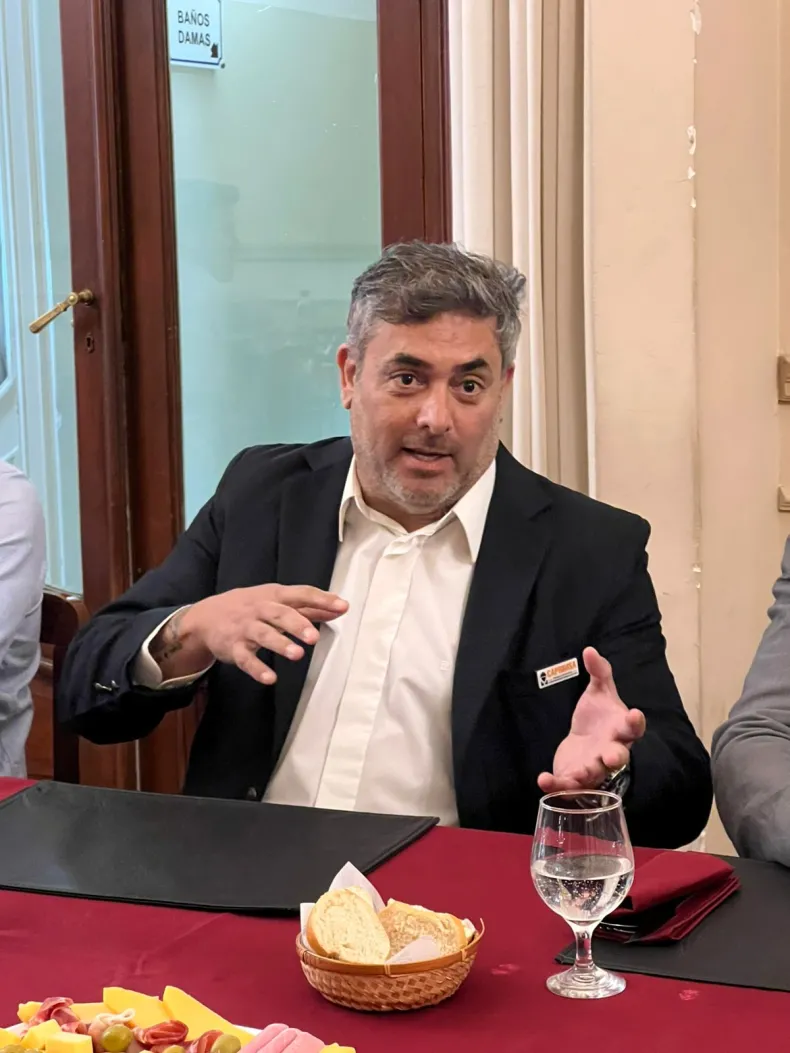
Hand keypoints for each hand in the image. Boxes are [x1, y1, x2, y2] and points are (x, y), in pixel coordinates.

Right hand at [160, 584, 347, 683]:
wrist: (206, 617)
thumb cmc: (249, 607)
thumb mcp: (276, 600)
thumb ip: (308, 606)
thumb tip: (339, 609)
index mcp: (274, 596)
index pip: (300, 594)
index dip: (321, 600)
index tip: (342, 607)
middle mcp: (259, 610)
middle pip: (280, 614)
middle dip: (298, 624)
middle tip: (314, 637)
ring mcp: (245, 629)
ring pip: (263, 635)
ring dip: (280, 644)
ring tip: (297, 655)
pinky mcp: (233, 648)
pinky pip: (245, 659)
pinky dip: (257, 669)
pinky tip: (270, 679)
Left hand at [537, 647, 645, 792]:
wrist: (584, 741)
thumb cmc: (598, 716)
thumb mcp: (599, 692)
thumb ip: (599, 672)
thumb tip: (589, 650)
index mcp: (620, 729)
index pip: (633, 727)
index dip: (636, 722)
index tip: (635, 714)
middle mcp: (610, 750)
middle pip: (618, 758)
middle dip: (615, 758)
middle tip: (612, 758)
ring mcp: (593, 767)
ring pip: (593, 775)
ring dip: (585, 775)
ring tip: (576, 774)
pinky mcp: (574, 778)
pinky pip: (567, 786)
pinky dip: (556, 785)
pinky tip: (543, 779)